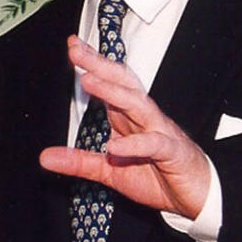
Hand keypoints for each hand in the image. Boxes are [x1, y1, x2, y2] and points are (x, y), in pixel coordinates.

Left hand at [39, 36, 210, 217]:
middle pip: (123, 83)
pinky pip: (154, 144)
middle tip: (76, 51)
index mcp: (128, 118)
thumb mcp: (109, 172)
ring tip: (89, 81)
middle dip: (99, 65)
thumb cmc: (158, 176)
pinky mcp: (173, 153)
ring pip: (138, 104)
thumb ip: (79, 162)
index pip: (110, 82)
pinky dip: (134, 145)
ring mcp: (160, 131)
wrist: (198, 197)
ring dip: (113, 92)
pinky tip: (113, 147)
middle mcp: (144, 117)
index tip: (72, 45)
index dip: (92, 63)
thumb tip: (43, 158)